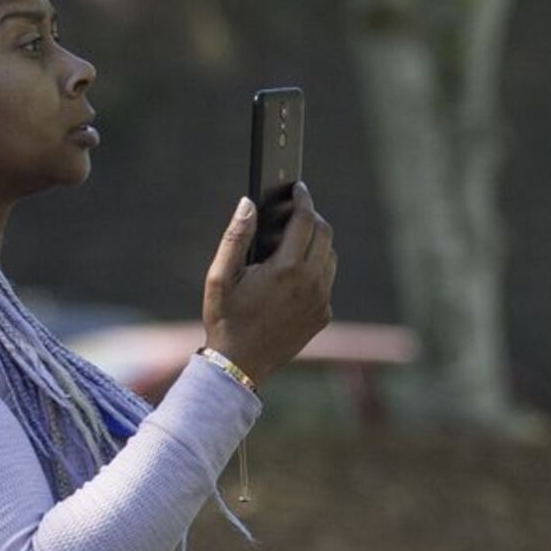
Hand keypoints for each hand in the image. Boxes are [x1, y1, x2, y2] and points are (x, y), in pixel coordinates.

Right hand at [202, 182, 336, 387]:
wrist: (240, 363)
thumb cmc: (225, 317)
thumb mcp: (220, 275)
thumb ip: (236, 236)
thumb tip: (248, 204)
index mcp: (285, 270)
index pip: (305, 221)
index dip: (303, 199)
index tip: (298, 187)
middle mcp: (311, 284)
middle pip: (325, 235)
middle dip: (312, 217)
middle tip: (296, 211)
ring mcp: (321, 301)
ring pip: (330, 258)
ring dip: (316, 244)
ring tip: (291, 242)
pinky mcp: (324, 315)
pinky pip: (327, 282)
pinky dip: (315, 270)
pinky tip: (292, 274)